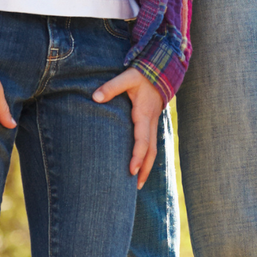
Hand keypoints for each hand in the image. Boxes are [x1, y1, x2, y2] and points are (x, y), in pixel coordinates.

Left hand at [93, 67, 164, 188]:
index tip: (131, 171)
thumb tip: (95, 98)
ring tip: (138, 183)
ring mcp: (153, 124)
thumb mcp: (127, 77)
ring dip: (147, 166)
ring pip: (153, 150)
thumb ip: (111, 87)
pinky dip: (147, 157)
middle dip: (144, 169)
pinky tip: (141, 166)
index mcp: (144, 114)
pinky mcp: (152, 123)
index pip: (142, 141)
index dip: (137, 157)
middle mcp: (151, 122)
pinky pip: (152, 144)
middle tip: (135, 186)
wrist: (160, 70)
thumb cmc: (142, 75)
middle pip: (151, 151)